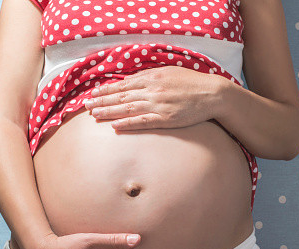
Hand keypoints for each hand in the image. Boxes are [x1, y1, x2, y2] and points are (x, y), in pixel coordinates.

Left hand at [84, 66, 225, 130]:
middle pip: (121, 97)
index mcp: (152, 77)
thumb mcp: (169, 72)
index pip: (123, 85)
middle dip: (102, 101)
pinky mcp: (166, 118)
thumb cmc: (191, 83)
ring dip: (109, 112)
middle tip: (86, 107)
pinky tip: (115, 126)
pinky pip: (143, 122)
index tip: (92, 94)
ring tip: (95, 116)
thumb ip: (149, 76)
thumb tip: (131, 81)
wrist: (212, 94)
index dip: (106, 90)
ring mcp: (158, 105)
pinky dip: (128, 124)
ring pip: (128, 109)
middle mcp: (152, 90)